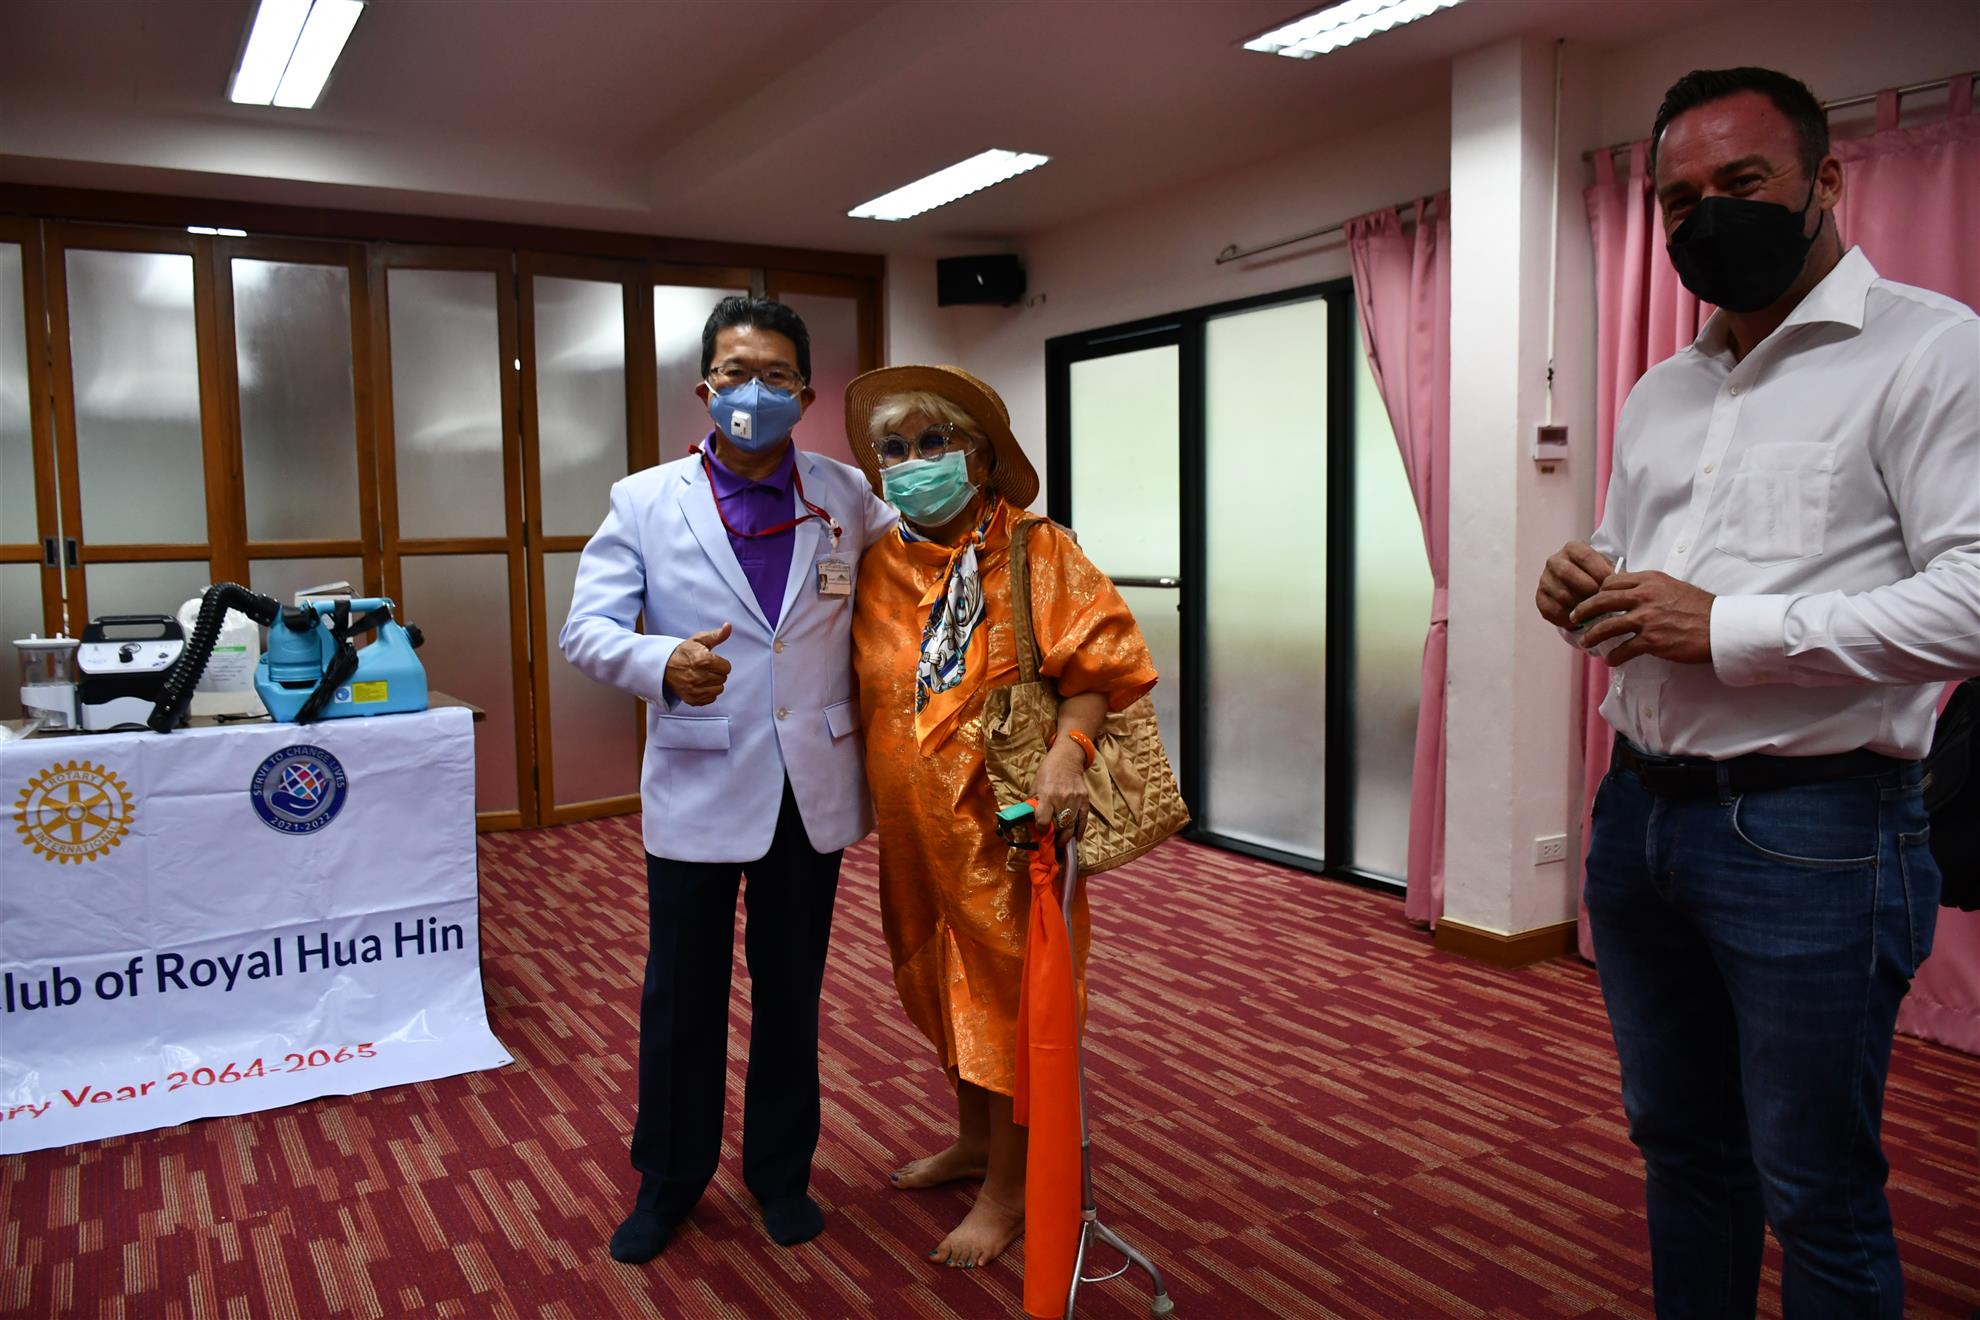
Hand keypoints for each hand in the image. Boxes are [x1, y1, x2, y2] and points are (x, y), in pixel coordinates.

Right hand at [664, 622, 732, 704]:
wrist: (664, 667)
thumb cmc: (684, 652)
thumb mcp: (699, 640)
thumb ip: (716, 635)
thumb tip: (728, 626)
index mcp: (702, 660)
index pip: (727, 668)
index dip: (721, 663)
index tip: (711, 661)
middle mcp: (698, 676)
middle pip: (723, 678)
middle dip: (717, 672)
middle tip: (705, 668)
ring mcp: (694, 689)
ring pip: (719, 689)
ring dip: (713, 683)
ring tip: (702, 676)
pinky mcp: (692, 699)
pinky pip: (711, 698)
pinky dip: (707, 692)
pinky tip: (699, 685)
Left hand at [1029, 741, 1090, 836]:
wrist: (1067, 759)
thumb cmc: (1047, 772)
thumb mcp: (1035, 786)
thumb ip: (1033, 804)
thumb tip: (1028, 820)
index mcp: (1047, 796)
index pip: (1044, 820)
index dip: (1041, 830)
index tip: (1040, 833)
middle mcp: (1062, 799)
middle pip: (1059, 826)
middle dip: (1055, 837)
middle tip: (1051, 843)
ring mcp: (1075, 800)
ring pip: (1071, 826)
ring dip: (1066, 837)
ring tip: (1061, 843)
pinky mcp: (1085, 800)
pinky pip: (1083, 820)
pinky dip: (1080, 830)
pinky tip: (1076, 838)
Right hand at [1535, 541, 1615, 626]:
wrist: (1578, 588)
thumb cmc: (1596, 576)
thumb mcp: (1606, 569)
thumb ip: (1613, 574)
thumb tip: (1618, 586)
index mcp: (1572, 548)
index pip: (1586, 557)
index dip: (1601, 573)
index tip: (1612, 587)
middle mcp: (1554, 561)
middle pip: (1568, 574)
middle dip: (1589, 590)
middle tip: (1602, 601)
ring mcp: (1544, 579)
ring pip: (1562, 595)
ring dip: (1580, 606)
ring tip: (1594, 612)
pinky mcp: (1539, 598)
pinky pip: (1554, 610)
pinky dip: (1569, 618)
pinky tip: (1580, 619)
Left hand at [1571, 571, 1714, 665]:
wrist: (1721, 626)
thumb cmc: (1700, 608)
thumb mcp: (1673, 586)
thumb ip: (1650, 587)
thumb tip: (1630, 591)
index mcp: (1650, 580)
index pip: (1612, 581)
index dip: (1598, 591)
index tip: (1592, 599)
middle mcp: (1645, 596)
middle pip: (1602, 600)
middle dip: (1584, 610)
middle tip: (1574, 617)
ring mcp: (1648, 618)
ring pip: (1607, 626)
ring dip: (1592, 636)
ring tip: (1586, 642)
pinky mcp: (1653, 640)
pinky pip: (1623, 649)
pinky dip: (1613, 656)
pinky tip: (1610, 660)